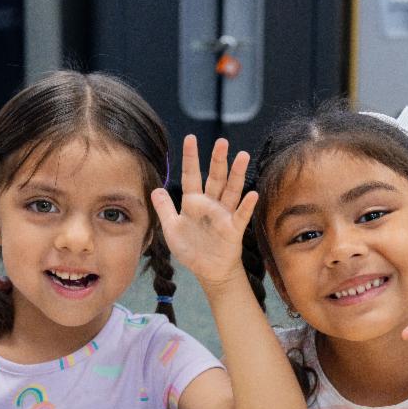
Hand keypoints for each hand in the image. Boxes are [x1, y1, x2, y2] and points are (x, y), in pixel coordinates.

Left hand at [150, 135, 255, 287]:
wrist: (209, 271)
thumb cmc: (191, 249)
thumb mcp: (171, 229)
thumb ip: (164, 209)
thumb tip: (155, 189)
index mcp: (193, 201)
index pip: (191, 175)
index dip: (190, 157)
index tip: (190, 138)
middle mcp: (210, 204)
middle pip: (215, 177)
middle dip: (218, 160)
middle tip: (222, 141)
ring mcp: (224, 215)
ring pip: (232, 190)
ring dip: (237, 174)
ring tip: (243, 156)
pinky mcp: (234, 229)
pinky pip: (241, 215)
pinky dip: (246, 205)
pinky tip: (252, 194)